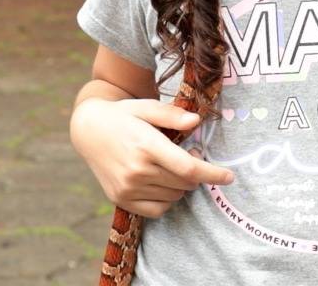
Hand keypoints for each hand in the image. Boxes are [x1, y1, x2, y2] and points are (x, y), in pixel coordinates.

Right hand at [70, 98, 234, 217]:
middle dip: (195, 173)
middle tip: (188, 155)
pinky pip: (157, 210)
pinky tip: (160, 183)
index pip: (188, 168)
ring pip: (174, 196)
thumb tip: (196, 121)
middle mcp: (136, 170)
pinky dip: (166, 200)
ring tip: (168, 165)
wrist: (87, 129)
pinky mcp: (120, 199)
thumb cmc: (123, 115)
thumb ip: (171, 115)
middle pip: (184, 183)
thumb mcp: (146, 107)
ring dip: (181, 185)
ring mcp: (127, 188)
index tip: (229, 176)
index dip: (212, 174)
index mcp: (146, 145)